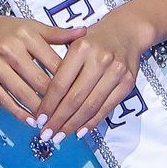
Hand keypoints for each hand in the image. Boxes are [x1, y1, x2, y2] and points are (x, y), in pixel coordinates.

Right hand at [0, 11, 84, 125]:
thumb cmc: (3, 30)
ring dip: (40, 110)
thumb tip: (85, 33)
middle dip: (56, 100)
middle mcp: (10, 48)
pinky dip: (19, 112)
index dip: (70, 81)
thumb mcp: (30, 26)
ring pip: (23, 93)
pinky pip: (4, 99)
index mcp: (26, 34)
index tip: (81, 95)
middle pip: (40, 81)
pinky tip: (31, 121)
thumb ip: (57, 33)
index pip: (54, 63)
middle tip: (70, 115)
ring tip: (53, 121)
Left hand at [34, 10, 155, 143]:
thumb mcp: (73, 44)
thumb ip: (60, 69)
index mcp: (81, 48)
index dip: (48, 105)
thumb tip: (43, 103)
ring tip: (60, 136)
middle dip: (58, 120)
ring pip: (90, 106)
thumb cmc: (93, 40)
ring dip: (73, 125)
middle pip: (75, 98)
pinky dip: (92, 122)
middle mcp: (100, 59)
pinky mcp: (128, 82)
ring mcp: (116, 71)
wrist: (126, 31)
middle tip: (46, 134)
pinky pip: (106, 107)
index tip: (39, 119)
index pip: (60, 83)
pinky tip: (79, 131)